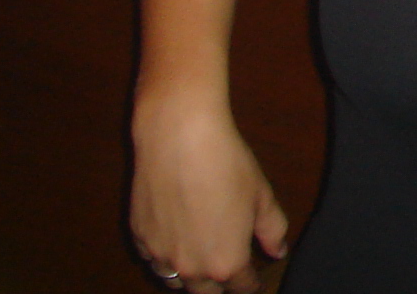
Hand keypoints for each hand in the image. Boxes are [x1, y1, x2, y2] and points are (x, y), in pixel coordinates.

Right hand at [129, 100, 288, 293]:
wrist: (179, 139)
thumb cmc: (227, 165)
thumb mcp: (262, 196)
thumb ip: (272, 230)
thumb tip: (278, 251)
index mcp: (225, 263)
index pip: (241, 287)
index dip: (251, 285)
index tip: (254, 281)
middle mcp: (190, 268)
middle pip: (205, 292)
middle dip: (219, 286)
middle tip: (228, 273)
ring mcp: (159, 255)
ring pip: (174, 280)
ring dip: (189, 276)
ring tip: (200, 262)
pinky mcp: (138, 237)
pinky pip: (152, 258)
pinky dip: (164, 256)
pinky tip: (173, 241)